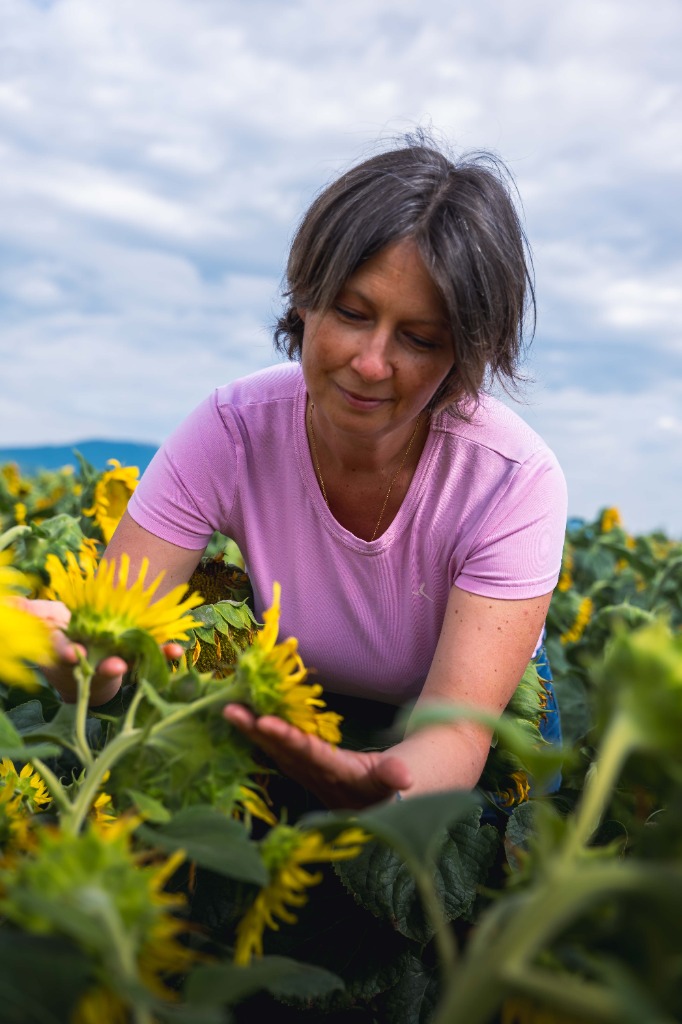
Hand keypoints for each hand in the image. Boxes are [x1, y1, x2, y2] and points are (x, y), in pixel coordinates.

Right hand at [22, 599, 181, 705]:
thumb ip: (29, 613)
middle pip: (100, 668)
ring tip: (165, 654)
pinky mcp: (134, 656)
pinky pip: (149, 655)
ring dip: (148, 659)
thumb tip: (11, 604)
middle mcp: (91, 662)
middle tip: (116, 665)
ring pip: (131, 664)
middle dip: (109, 668)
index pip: (63, 655)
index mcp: (66, 653)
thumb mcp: (40, 623)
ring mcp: (114, 661)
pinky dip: (163, 652)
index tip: (74, 654)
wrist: (80, 652)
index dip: (68, 655)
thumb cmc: (56, 633)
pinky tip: (176, 649)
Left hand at [223, 704, 412, 809]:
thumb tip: (404, 778)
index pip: (308, 754)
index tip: (264, 723)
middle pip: (282, 751)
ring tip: (231, 711)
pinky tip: (243, 722)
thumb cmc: (393, 787)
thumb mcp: (397, 782)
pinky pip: (279, 750)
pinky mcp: (306, 770)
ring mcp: (308, 775)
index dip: (287, 739)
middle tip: (230, 710)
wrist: (389, 806)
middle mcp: (317, 776)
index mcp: (338, 775)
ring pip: (276, 751)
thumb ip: (394, 777)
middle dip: (256, 732)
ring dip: (253, 732)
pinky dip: (262, 735)